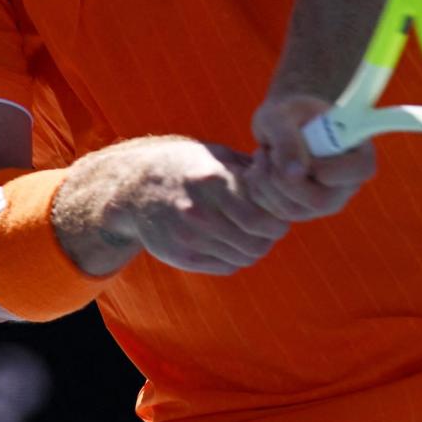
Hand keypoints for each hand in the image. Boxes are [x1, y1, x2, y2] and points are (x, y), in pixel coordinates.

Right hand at [106, 138, 291, 275]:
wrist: (134, 188)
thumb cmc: (185, 166)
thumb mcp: (215, 155)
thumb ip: (250, 169)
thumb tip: (287, 179)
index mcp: (213, 181)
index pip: (262, 217)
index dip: (279, 219)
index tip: (279, 213)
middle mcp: (200, 211)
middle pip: (256, 242)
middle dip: (270, 236)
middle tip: (270, 228)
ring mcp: (188, 237)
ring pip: (243, 257)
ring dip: (254, 248)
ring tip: (250, 234)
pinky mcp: (180, 256)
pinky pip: (225, 267)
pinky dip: (236, 258)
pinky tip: (231, 242)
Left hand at [245, 95, 377, 222]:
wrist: (280, 123)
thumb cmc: (288, 113)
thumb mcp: (282, 115)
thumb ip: (288, 139)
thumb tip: (294, 174)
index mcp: (358, 152)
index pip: (360, 170)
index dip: (328, 165)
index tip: (304, 146)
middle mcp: (347, 184)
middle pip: (322, 201)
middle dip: (286, 179)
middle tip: (271, 152)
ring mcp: (326, 202)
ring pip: (294, 210)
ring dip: (266, 181)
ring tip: (263, 153)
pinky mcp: (303, 211)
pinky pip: (277, 214)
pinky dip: (259, 190)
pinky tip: (260, 168)